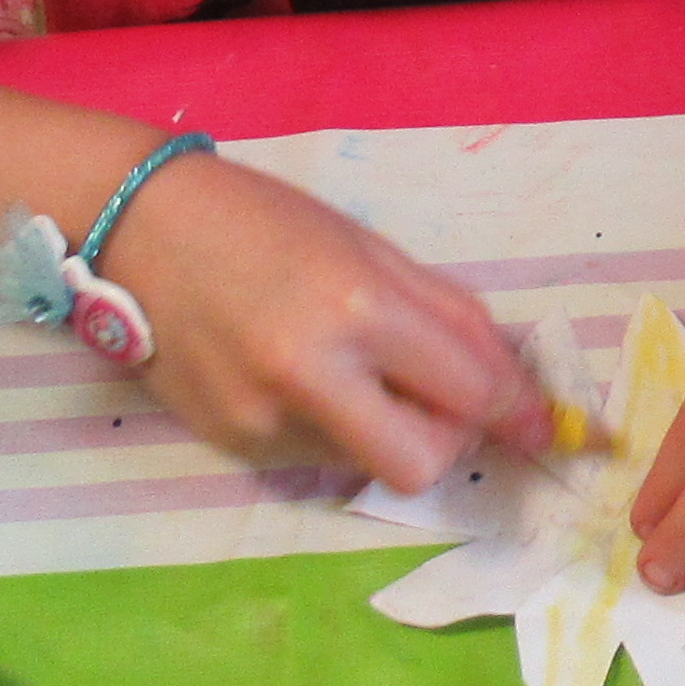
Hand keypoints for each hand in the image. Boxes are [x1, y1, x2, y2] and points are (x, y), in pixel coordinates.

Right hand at [96, 152, 530, 490]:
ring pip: (367, 464)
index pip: (469, 391)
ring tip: (345, 365)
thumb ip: (446, 316)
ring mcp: (261, 420)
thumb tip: (514, 383)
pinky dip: (331, 427)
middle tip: (438, 399)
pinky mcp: (228, 444)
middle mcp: (308, 376)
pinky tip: (296, 376)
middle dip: (449, 441)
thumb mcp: (370, 248)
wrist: (136, 225)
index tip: (548, 429)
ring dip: (383, 428)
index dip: (518, 413)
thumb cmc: (263, 220)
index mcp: (355, 309)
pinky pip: (314, 457)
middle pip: (421, 465)